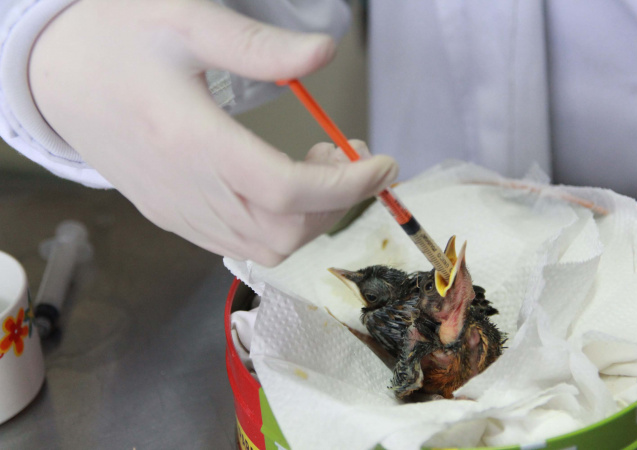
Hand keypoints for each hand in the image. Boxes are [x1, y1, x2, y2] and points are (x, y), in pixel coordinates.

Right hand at [29, 0, 397, 264]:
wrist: (55, 75)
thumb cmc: (117, 39)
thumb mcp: (186, 20)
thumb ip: (257, 46)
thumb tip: (323, 55)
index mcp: (192, 141)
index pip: (287, 191)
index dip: (348, 185)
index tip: (383, 163)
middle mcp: (188, 190)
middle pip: (286, 231)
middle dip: (335, 202)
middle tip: (343, 155)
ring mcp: (179, 212)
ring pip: (266, 247)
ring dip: (309, 218)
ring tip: (315, 170)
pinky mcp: (172, 217)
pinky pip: (239, 244)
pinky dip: (278, 227)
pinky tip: (280, 188)